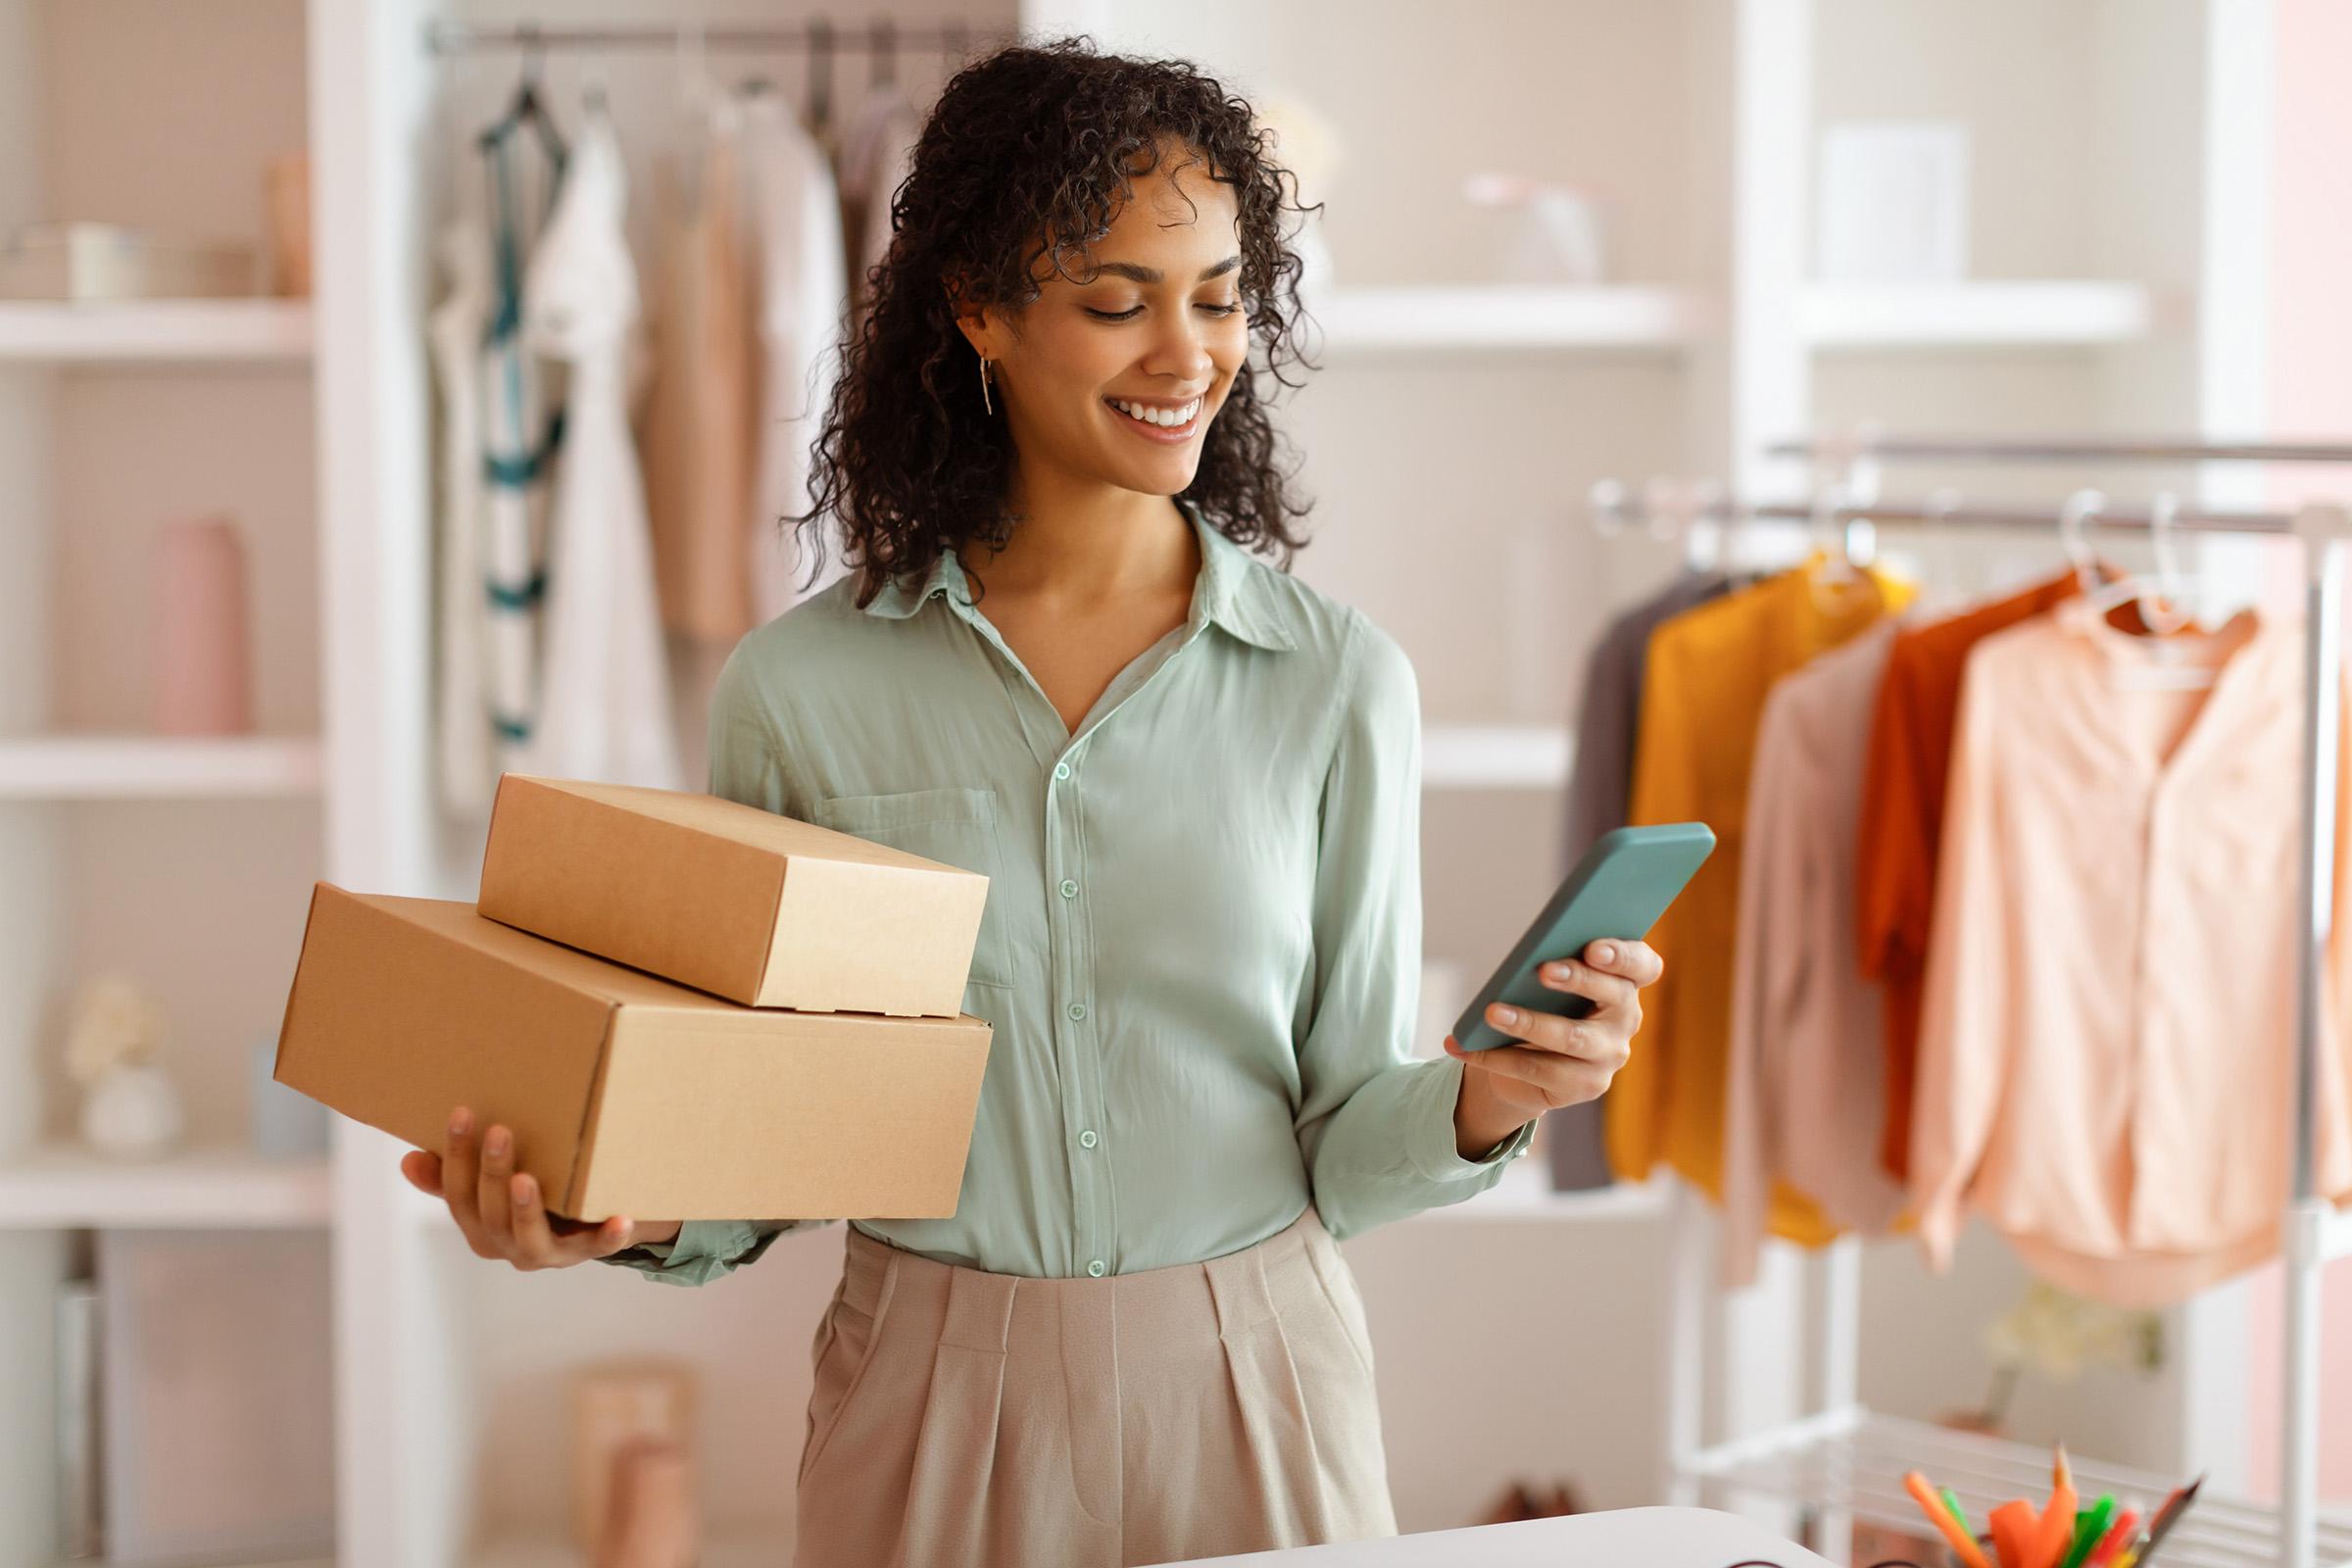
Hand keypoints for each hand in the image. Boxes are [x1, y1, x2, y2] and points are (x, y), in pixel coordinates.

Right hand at [398, 1105, 680, 1269]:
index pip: (457, 1192)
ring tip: (526, 1180)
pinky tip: (621, 1219)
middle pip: (489, 1213)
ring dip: (525, 1209)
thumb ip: (450, 1175)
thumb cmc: (527, 1192)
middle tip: (501, 1132)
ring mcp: (544, 1253)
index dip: (456, 1155)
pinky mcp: (583, 1252)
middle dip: (491, 1173)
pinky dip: (607, 1237)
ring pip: (527, 1237)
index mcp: (476, 1225)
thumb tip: (408, 1160)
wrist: (583, 1223)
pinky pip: (596, 1248)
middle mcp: (503, 1244)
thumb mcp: (487, 1184)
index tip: (463, 1112)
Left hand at [1443, 938, 1664, 1122]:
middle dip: (1577, 979)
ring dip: (1528, 1023)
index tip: (1594, 947)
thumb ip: (1550, 967)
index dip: (1623, 955)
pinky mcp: (1586, 1085)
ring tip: (1491, 1013)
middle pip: (1613, 995)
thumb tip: (1520, 963)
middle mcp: (1626, 1018)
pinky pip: (1539, 1070)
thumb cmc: (1541, 1004)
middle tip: (1542, 970)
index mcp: (1625, 981)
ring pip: (1572, 1037)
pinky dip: (1495, 1057)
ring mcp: (1611, 1055)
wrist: (1529, 1066)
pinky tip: (1464, 1046)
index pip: (1643, 964)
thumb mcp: (1547, 983)